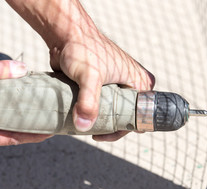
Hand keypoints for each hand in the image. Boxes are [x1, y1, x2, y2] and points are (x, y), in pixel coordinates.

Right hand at [0, 53, 51, 151]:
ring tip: (44, 114)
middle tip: (53, 120)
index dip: (34, 135)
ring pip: (5, 128)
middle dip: (32, 128)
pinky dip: (12, 115)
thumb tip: (22, 70)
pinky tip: (26, 107)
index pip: (12, 139)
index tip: (52, 130)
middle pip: (11, 135)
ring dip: (23, 122)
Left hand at [6, 0, 154, 140]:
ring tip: (84, 126)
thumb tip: (84, 126)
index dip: (121, 130)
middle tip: (90, 132)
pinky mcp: (105, 86)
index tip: (99, 135)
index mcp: (141, 82)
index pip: (138, 118)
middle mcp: (133, 85)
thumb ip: (88, 101)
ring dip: (100, 122)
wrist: (66, 34)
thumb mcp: (89, 76)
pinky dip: (93, 114)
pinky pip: (102, 106)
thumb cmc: (82, 48)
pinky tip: (81, 119)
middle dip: (109, 127)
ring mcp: (119, 86)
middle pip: (126, 118)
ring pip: (113, 113)